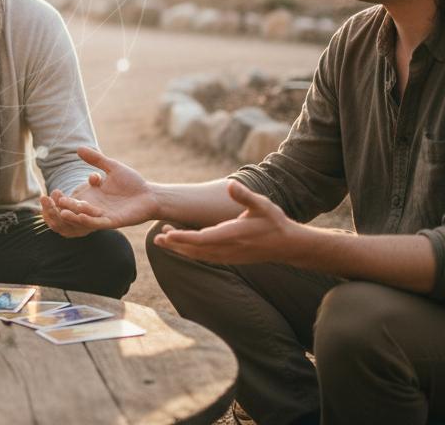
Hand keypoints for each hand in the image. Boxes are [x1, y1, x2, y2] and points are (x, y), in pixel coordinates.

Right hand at [42, 147, 156, 233]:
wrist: (150, 194)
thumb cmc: (132, 182)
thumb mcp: (112, 167)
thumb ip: (96, 160)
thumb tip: (78, 148)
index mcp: (91, 196)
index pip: (72, 198)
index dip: (61, 197)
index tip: (53, 192)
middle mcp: (94, 207)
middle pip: (74, 209)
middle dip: (63, 206)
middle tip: (52, 201)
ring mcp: (102, 215)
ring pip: (83, 217)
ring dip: (72, 215)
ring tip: (62, 211)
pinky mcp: (113, 221)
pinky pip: (98, 223)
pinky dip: (89, 220)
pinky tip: (81, 215)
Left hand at [151, 181, 301, 264]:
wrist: (287, 245)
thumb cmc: (274, 222)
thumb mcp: (262, 205)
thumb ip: (244, 196)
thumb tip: (229, 185)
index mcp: (233, 234)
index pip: (202, 239)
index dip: (183, 238)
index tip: (166, 234)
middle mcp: (228, 248)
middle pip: (195, 250)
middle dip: (175, 244)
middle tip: (157, 237)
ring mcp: (228, 256)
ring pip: (199, 255)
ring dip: (180, 249)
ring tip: (162, 240)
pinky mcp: (230, 258)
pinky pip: (206, 258)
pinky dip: (191, 253)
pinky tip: (182, 247)